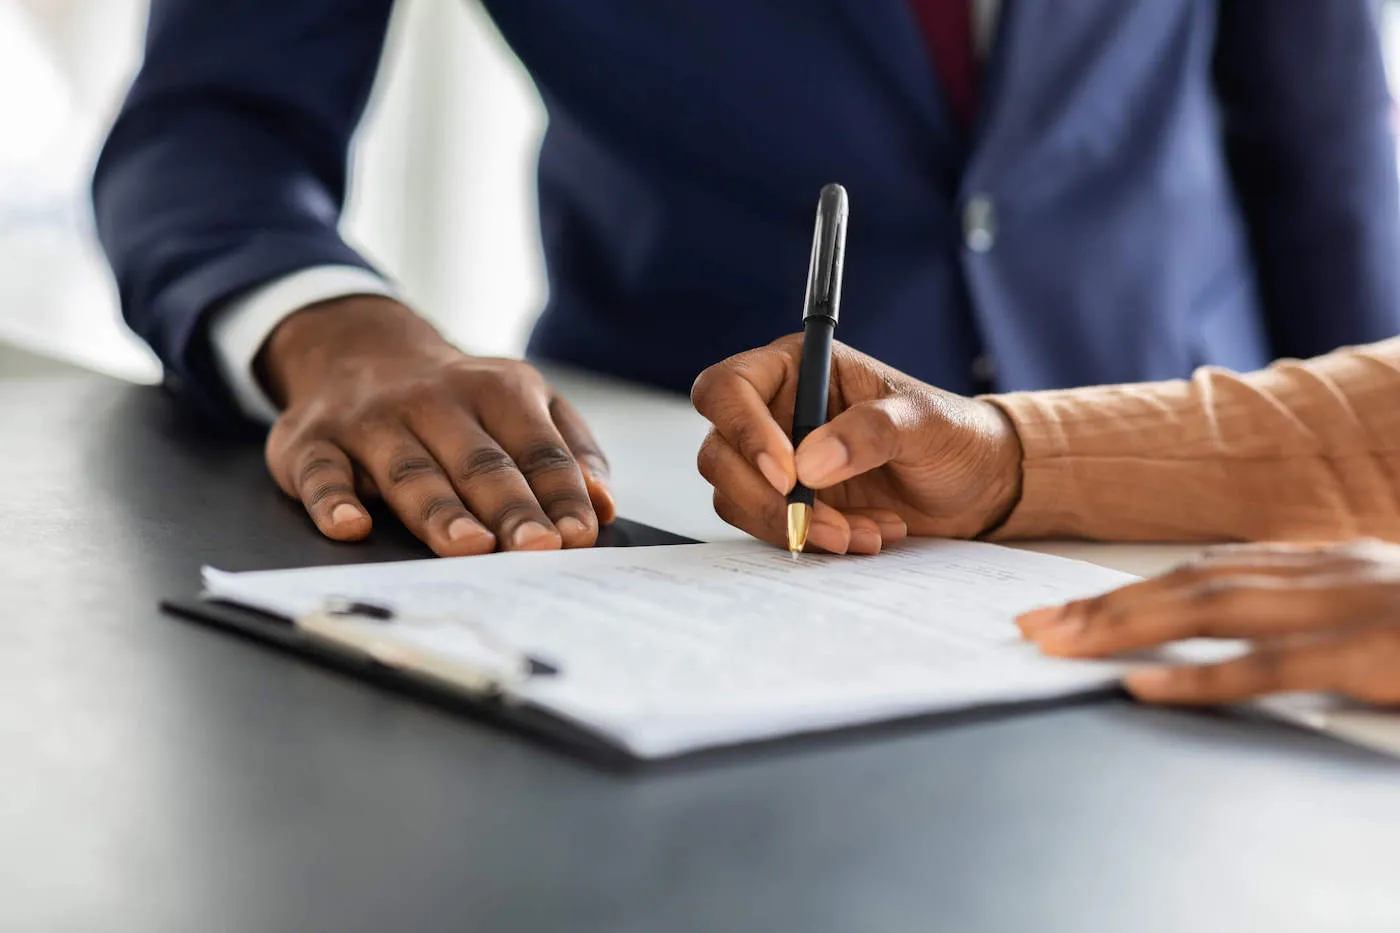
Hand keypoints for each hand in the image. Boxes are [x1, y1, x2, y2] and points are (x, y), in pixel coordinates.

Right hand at [260, 296, 614, 555]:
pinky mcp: (313, 443)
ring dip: (440, 510)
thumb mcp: (523, 403)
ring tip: (470, 546)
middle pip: (479, 461)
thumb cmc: (457, 401)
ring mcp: (371, 421)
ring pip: (410, 471)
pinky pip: (322, 473)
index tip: (579, 535)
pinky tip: (351, 527)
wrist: (356, 350)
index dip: (560, 491)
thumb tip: (603, 503)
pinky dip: (333, 501)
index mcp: (497, 390)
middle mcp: (433, 400)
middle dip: (510, 506)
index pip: (537, 447)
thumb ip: (569, 449)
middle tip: (535, 548)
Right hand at [690, 335, 1022, 554]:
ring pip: (737, 497)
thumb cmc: (952, 434)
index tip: (788, 474)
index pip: (728, 388)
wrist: (975, 484)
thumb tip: (810, 464)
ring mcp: (776, 460)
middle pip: (720, 453)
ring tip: (863, 532)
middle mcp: (774, 411)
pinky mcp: (787, 503)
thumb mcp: (923, 423)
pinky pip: (769, 527)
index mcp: (797, 367)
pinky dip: (811, 540)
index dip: (742, 429)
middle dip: (770, 498)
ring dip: (797, 525)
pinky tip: (865, 534)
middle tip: (827, 523)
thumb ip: (870, 432)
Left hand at [1017, 540, 1399, 705]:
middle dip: (1106, 604)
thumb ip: (1321, 619)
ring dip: (1126, 625)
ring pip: (1212, 610)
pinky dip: (1199, 676)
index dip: (1134, 588)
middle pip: (1192, 583)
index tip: (1071, 608)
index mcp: (1330, 565)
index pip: (1209, 570)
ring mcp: (1348, 609)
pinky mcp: (1372, 654)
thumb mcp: (1388, 613)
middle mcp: (1329, 574)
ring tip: (1061, 644)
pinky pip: (1270, 666)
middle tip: (1036, 626)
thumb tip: (1256, 639)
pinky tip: (1140, 684)